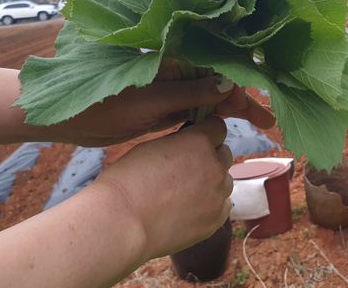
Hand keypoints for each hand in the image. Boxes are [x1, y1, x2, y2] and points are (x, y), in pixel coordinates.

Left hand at [52, 60, 274, 146]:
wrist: (70, 119)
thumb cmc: (106, 102)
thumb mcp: (153, 99)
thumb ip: (190, 92)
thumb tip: (228, 85)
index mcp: (173, 59)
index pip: (216, 68)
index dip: (238, 85)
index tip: (253, 104)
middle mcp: (175, 71)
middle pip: (217, 83)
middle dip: (243, 100)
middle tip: (268, 122)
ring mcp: (169, 91)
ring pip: (209, 99)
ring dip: (232, 110)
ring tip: (259, 124)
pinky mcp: (163, 109)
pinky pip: (195, 111)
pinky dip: (212, 119)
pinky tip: (228, 127)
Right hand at [93, 117, 233, 259]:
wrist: (123, 221)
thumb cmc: (127, 181)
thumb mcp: (153, 146)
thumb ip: (179, 144)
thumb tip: (188, 147)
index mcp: (199, 141)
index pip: (218, 127)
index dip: (206, 132)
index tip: (196, 140)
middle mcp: (215, 165)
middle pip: (223, 154)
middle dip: (210, 158)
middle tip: (187, 170)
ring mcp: (218, 194)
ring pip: (224, 181)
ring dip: (211, 183)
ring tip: (184, 194)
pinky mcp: (217, 218)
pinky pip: (222, 206)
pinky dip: (210, 206)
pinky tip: (188, 211)